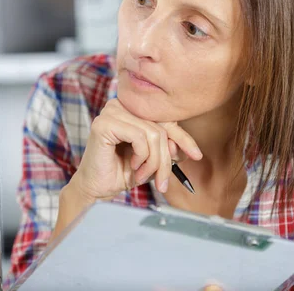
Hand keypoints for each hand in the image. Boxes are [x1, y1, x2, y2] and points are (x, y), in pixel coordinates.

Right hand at [70, 98, 202, 200]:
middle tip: (163, 180)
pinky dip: (142, 157)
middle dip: (166, 158)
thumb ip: (168, 148)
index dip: (182, 138)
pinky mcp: (104, 123)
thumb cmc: (122, 171)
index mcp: (132, 108)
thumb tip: (188, 148)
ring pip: (153, 133)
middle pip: (161, 127)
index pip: (165, 118)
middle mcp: (121, 104)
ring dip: (154, 161)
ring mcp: (111, 111)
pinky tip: (133, 166)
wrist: (97, 188)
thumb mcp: (153, 158)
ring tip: (144, 175)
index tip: (196, 155)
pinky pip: (140, 137)